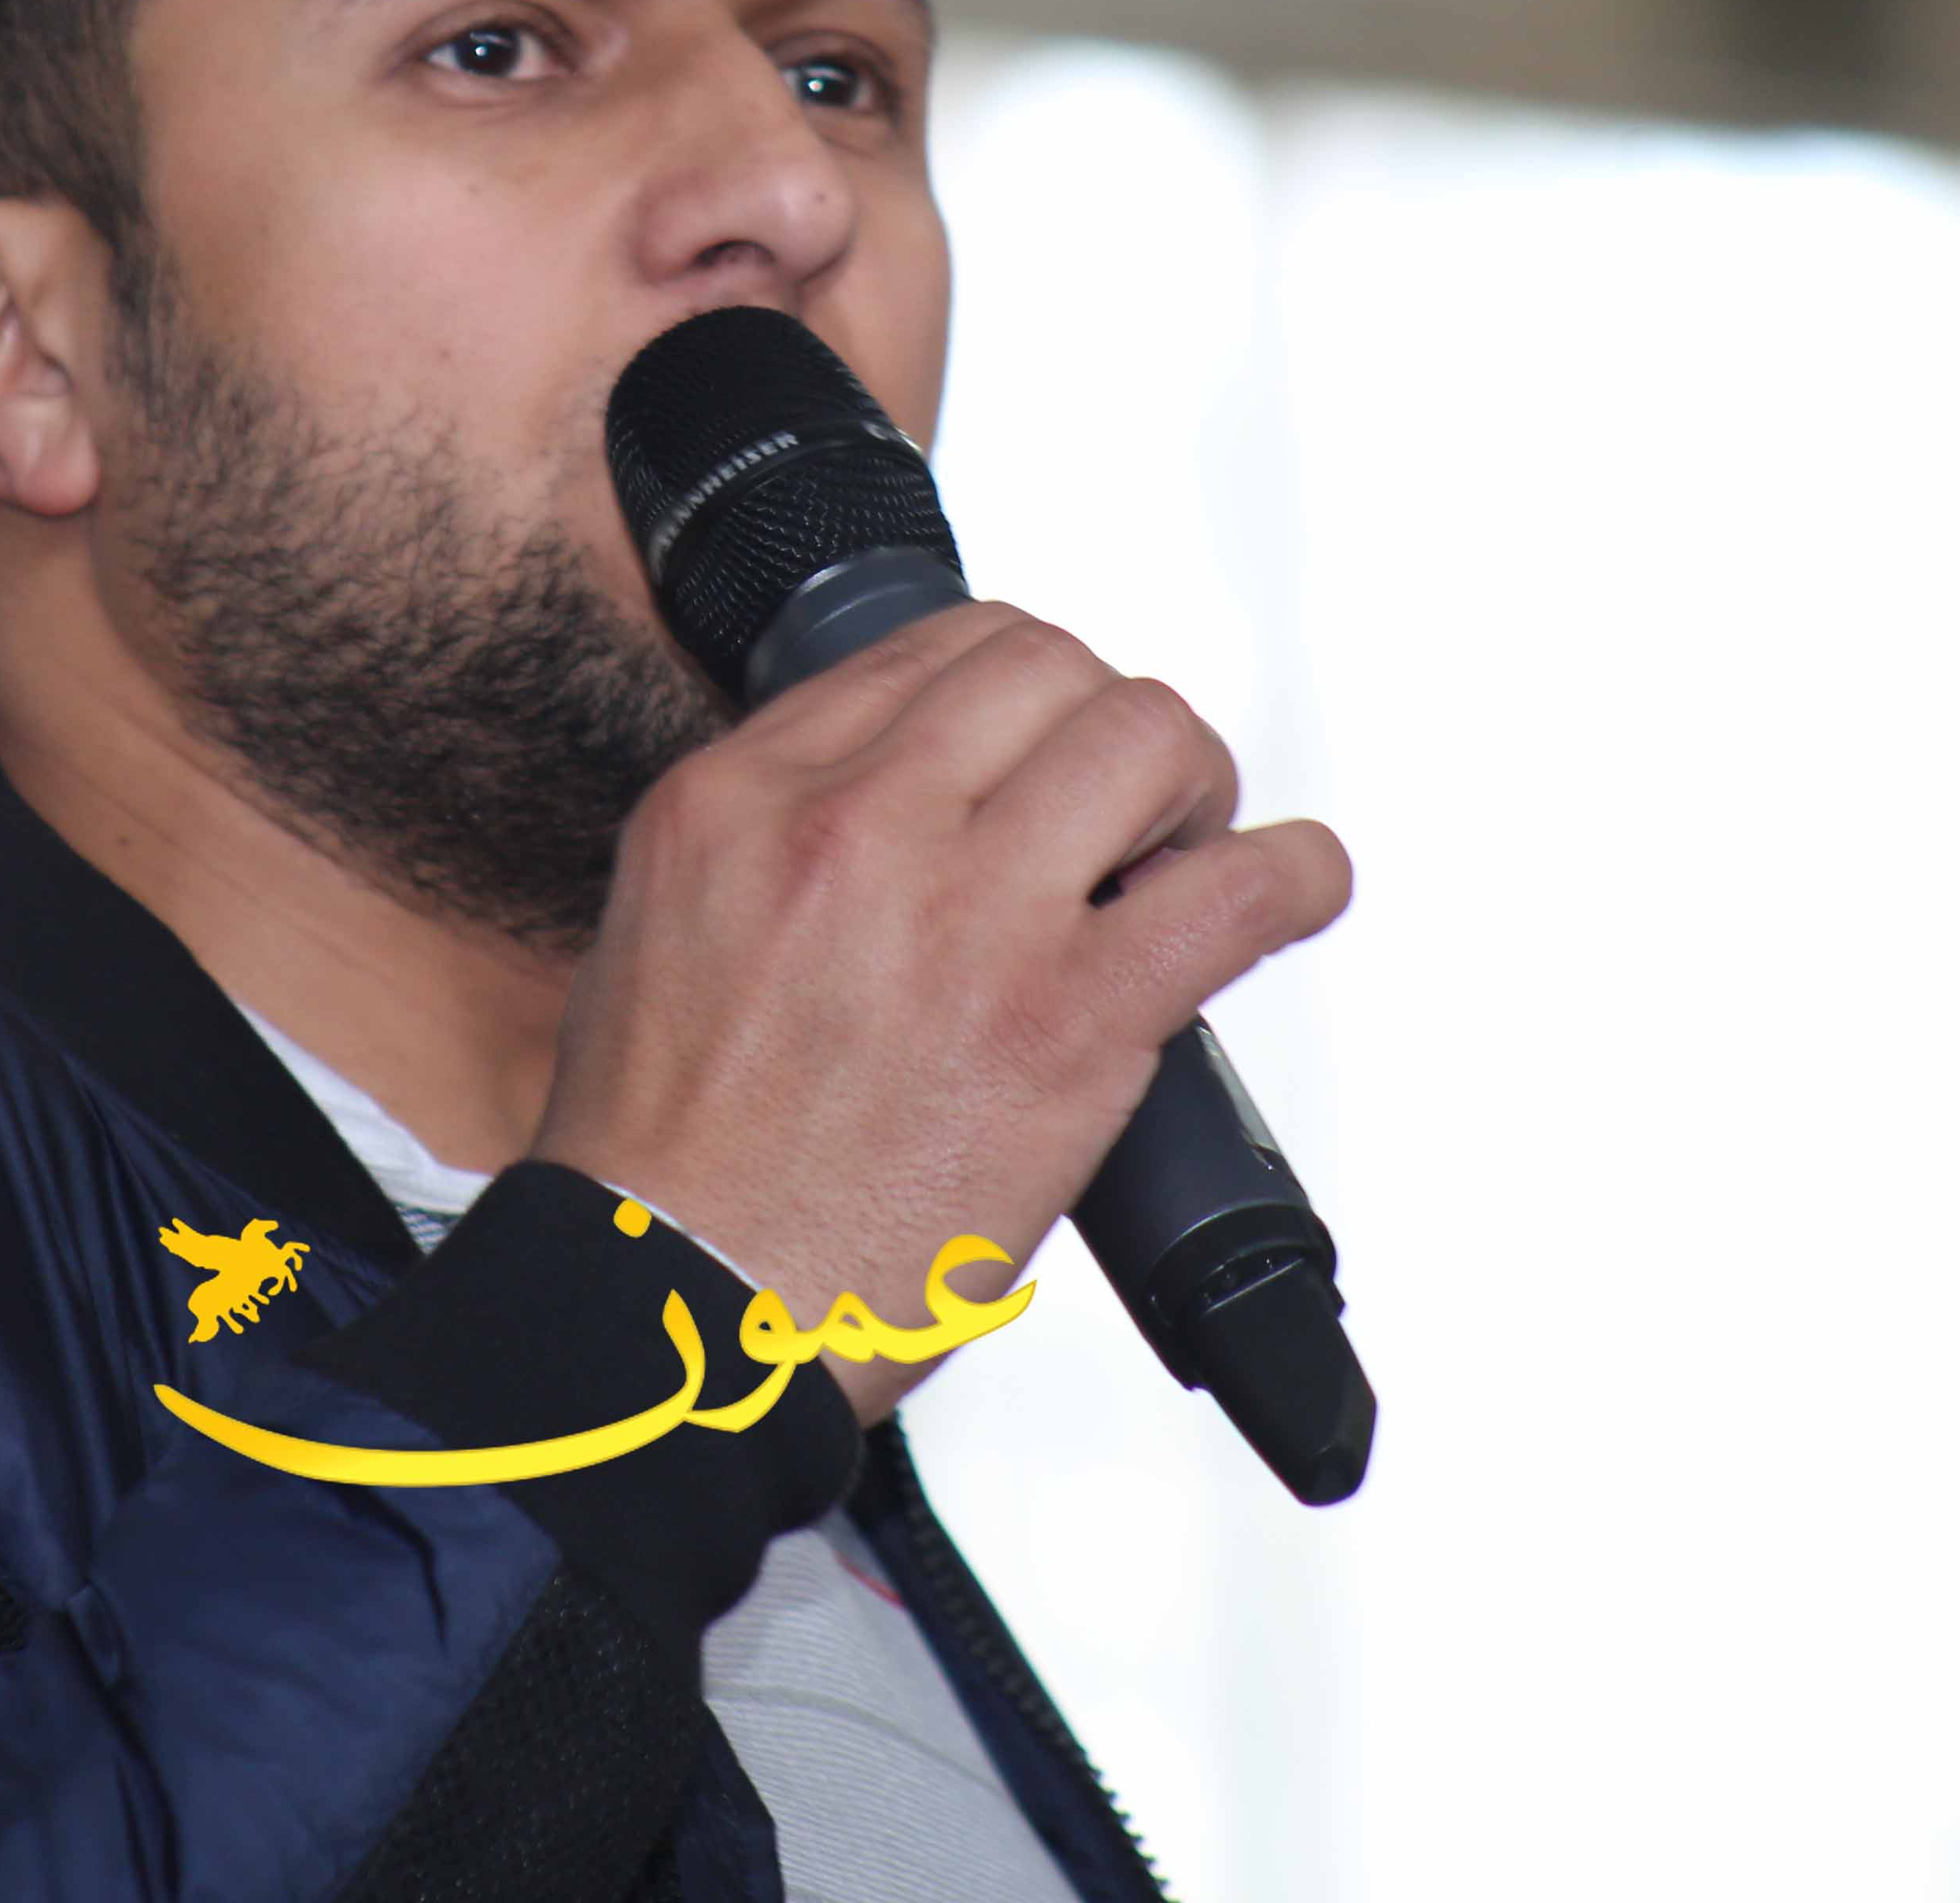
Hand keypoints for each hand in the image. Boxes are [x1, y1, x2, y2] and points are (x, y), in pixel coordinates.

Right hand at [526, 605, 1350, 1421]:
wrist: (677, 1309)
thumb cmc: (666, 1165)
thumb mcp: (663, 926)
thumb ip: (773, 839)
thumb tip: (895, 806)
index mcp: (742, 797)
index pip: (932, 650)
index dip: (1019, 693)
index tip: (1041, 748)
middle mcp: (853, 827)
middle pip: (1048, 668)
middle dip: (1106, 727)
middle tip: (1122, 810)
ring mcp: (966, 916)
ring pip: (1145, 737)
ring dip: (1190, 787)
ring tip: (1178, 858)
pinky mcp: (1065, 1021)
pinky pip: (1236, 892)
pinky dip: (1296, 878)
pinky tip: (1292, 892)